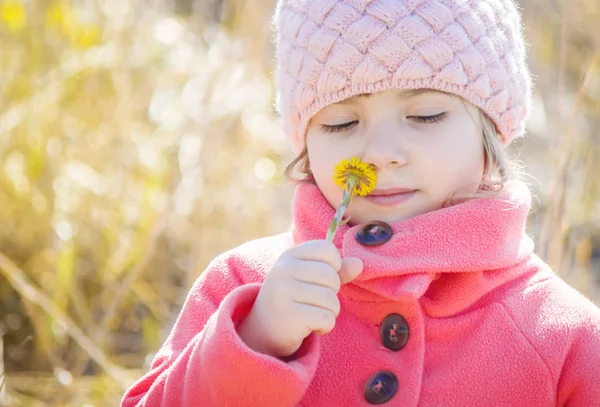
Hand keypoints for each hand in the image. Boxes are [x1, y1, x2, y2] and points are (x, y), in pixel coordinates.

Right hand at [237, 240, 362, 357]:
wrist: (262, 331)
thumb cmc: (293, 300)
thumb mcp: (310, 279)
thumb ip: (336, 270)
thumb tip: (359, 263)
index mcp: (289, 256)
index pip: (327, 249)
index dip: (334, 267)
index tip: (321, 280)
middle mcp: (283, 270)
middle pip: (331, 276)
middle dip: (332, 293)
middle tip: (316, 302)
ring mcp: (283, 292)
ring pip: (331, 300)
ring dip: (330, 312)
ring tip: (314, 315)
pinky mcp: (288, 316)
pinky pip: (326, 319)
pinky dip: (325, 326)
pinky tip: (311, 327)